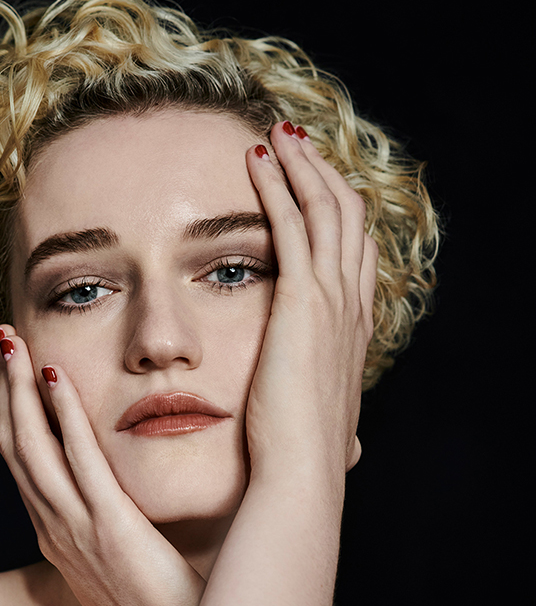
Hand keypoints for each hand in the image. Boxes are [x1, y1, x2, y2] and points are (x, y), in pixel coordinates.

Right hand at [0, 329, 204, 605]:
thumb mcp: (114, 559)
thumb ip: (101, 522)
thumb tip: (106, 493)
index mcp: (54, 532)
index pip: (20, 461)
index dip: (9, 411)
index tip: (9, 369)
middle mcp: (53, 527)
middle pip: (13, 446)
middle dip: (1, 389)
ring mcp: (76, 528)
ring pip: (30, 448)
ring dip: (18, 391)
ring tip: (11, 343)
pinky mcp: (109, 527)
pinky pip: (79, 462)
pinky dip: (63, 416)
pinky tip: (56, 377)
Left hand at [244, 122, 376, 480]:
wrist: (300, 472)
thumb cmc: (302, 456)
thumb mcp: (327, 428)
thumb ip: (332, 422)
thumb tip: (351, 448)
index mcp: (351, 330)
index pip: (353, 253)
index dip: (336, 214)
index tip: (310, 188)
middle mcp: (350, 306)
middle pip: (347, 217)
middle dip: (323, 174)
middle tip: (295, 142)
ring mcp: (331, 299)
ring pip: (326, 208)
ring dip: (303, 164)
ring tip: (277, 133)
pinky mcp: (301, 299)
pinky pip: (290, 223)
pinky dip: (276, 184)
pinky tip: (254, 158)